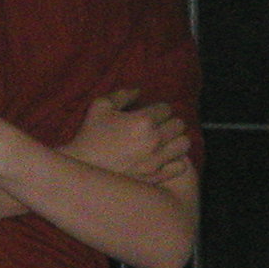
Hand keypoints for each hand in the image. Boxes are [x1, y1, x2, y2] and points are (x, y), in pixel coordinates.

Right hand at [64, 88, 191, 184]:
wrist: (84, 169)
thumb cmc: (90, 136)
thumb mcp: (100, 107)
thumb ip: (122, 95)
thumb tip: (139, 91)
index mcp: (143, 121)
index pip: (166, 108)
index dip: (158, 109)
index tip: (151, 114)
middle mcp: (155, 140)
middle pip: (179, 124)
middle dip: (169, 122)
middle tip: (158, 126)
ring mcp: (158, 160)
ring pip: (184, 144)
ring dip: (176, 140)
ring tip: (165, 141)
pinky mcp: (157, 176)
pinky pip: (181, 165)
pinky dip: (176, 160)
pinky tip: (165, 158)